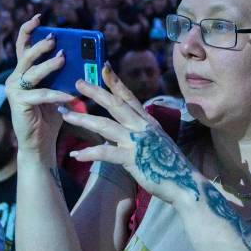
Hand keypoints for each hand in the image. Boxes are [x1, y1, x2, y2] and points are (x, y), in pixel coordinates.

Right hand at [3, 15, 76, 165]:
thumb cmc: (50, 114)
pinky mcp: (18, 103)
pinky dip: (57, 94)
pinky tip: (71, 95)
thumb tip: (84, 59)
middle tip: (54, 38)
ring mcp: (14, 90)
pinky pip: (41, 95)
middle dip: (40, 44)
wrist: (40, 142)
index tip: (39, 16)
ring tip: (63, 59)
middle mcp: (15, 77)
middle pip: (26, 54)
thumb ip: (64, 75)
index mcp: (24, 71)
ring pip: (32, 72)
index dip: (29, 29)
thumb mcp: (58, 89)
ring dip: (49, 65)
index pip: (23, 45)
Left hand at [63, 64, 202, 207]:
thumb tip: (127, 123)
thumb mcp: (156, 140)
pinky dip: (90, 153)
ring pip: (105, 125)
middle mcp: (142, 127)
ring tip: (66, 115)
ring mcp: (137, 142)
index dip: (116, 82)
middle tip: (77, 82)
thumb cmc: (168, 165)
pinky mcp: (133, 159)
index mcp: (147, 122)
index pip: (129, 97)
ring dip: (84, 119)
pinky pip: (107, 153)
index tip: (104, 67)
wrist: (184, 184)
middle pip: (115, 104)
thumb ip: (141, 130)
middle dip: (95, 92)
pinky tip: (76, 155)